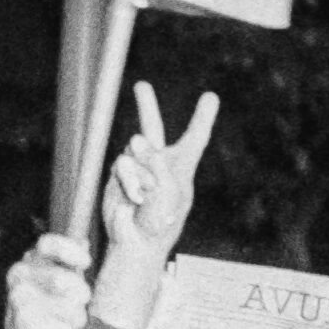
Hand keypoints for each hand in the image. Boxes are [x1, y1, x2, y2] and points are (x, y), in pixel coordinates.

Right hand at [2, 235, 91, 328]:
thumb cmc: (58, 313)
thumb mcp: (71, 281)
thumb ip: (77, 259)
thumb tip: (97, 228)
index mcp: (35, 259)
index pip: (48, 244)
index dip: (68, 251)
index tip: (86, 262)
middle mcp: (20, 275)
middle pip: (61, 279)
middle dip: (79, 294)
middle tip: (81, 302)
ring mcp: (15, 302)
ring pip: (59, 306)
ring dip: (73, 317)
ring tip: (73, 323)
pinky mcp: (17, 328)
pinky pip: (51, 328)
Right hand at [100, 85, 218, 254]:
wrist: (137, 243)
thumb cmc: (161, 222)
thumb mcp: (169, 191)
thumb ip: (156, 161)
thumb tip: (135, 138)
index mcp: (182, 166)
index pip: (195, 137)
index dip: (202, 117)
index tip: (210, 97)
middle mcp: (158, 162)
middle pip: (152, 127)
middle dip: (146, 105)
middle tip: (141, 85)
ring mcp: (136, 168)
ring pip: (135, 148)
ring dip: (142, 171)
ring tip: (146, 196)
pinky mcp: (118, 176)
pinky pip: (122, 164)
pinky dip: (129, 181)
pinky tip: (135, 198)